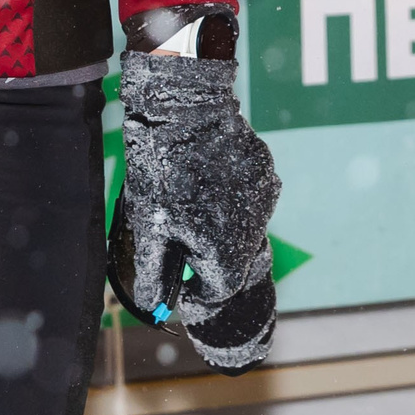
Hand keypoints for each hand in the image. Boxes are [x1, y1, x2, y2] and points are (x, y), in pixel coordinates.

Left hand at [107, 46, 280, 373]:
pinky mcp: (265, 170)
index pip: (218, 293)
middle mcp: (256, 231)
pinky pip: (251, 196)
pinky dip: (232, 198)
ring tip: (190, 204)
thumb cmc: (162, 173)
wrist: (185, 108)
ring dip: (222, 227)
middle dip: (210, 260)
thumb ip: (154, 273)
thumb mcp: (148, 228)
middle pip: (235, 261)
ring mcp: (265, 198)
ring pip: (245, 227)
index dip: (198, 295)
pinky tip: (207, 177)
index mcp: (228, 256)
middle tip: (181, 242)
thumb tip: (153, 306)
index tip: (182, 288)